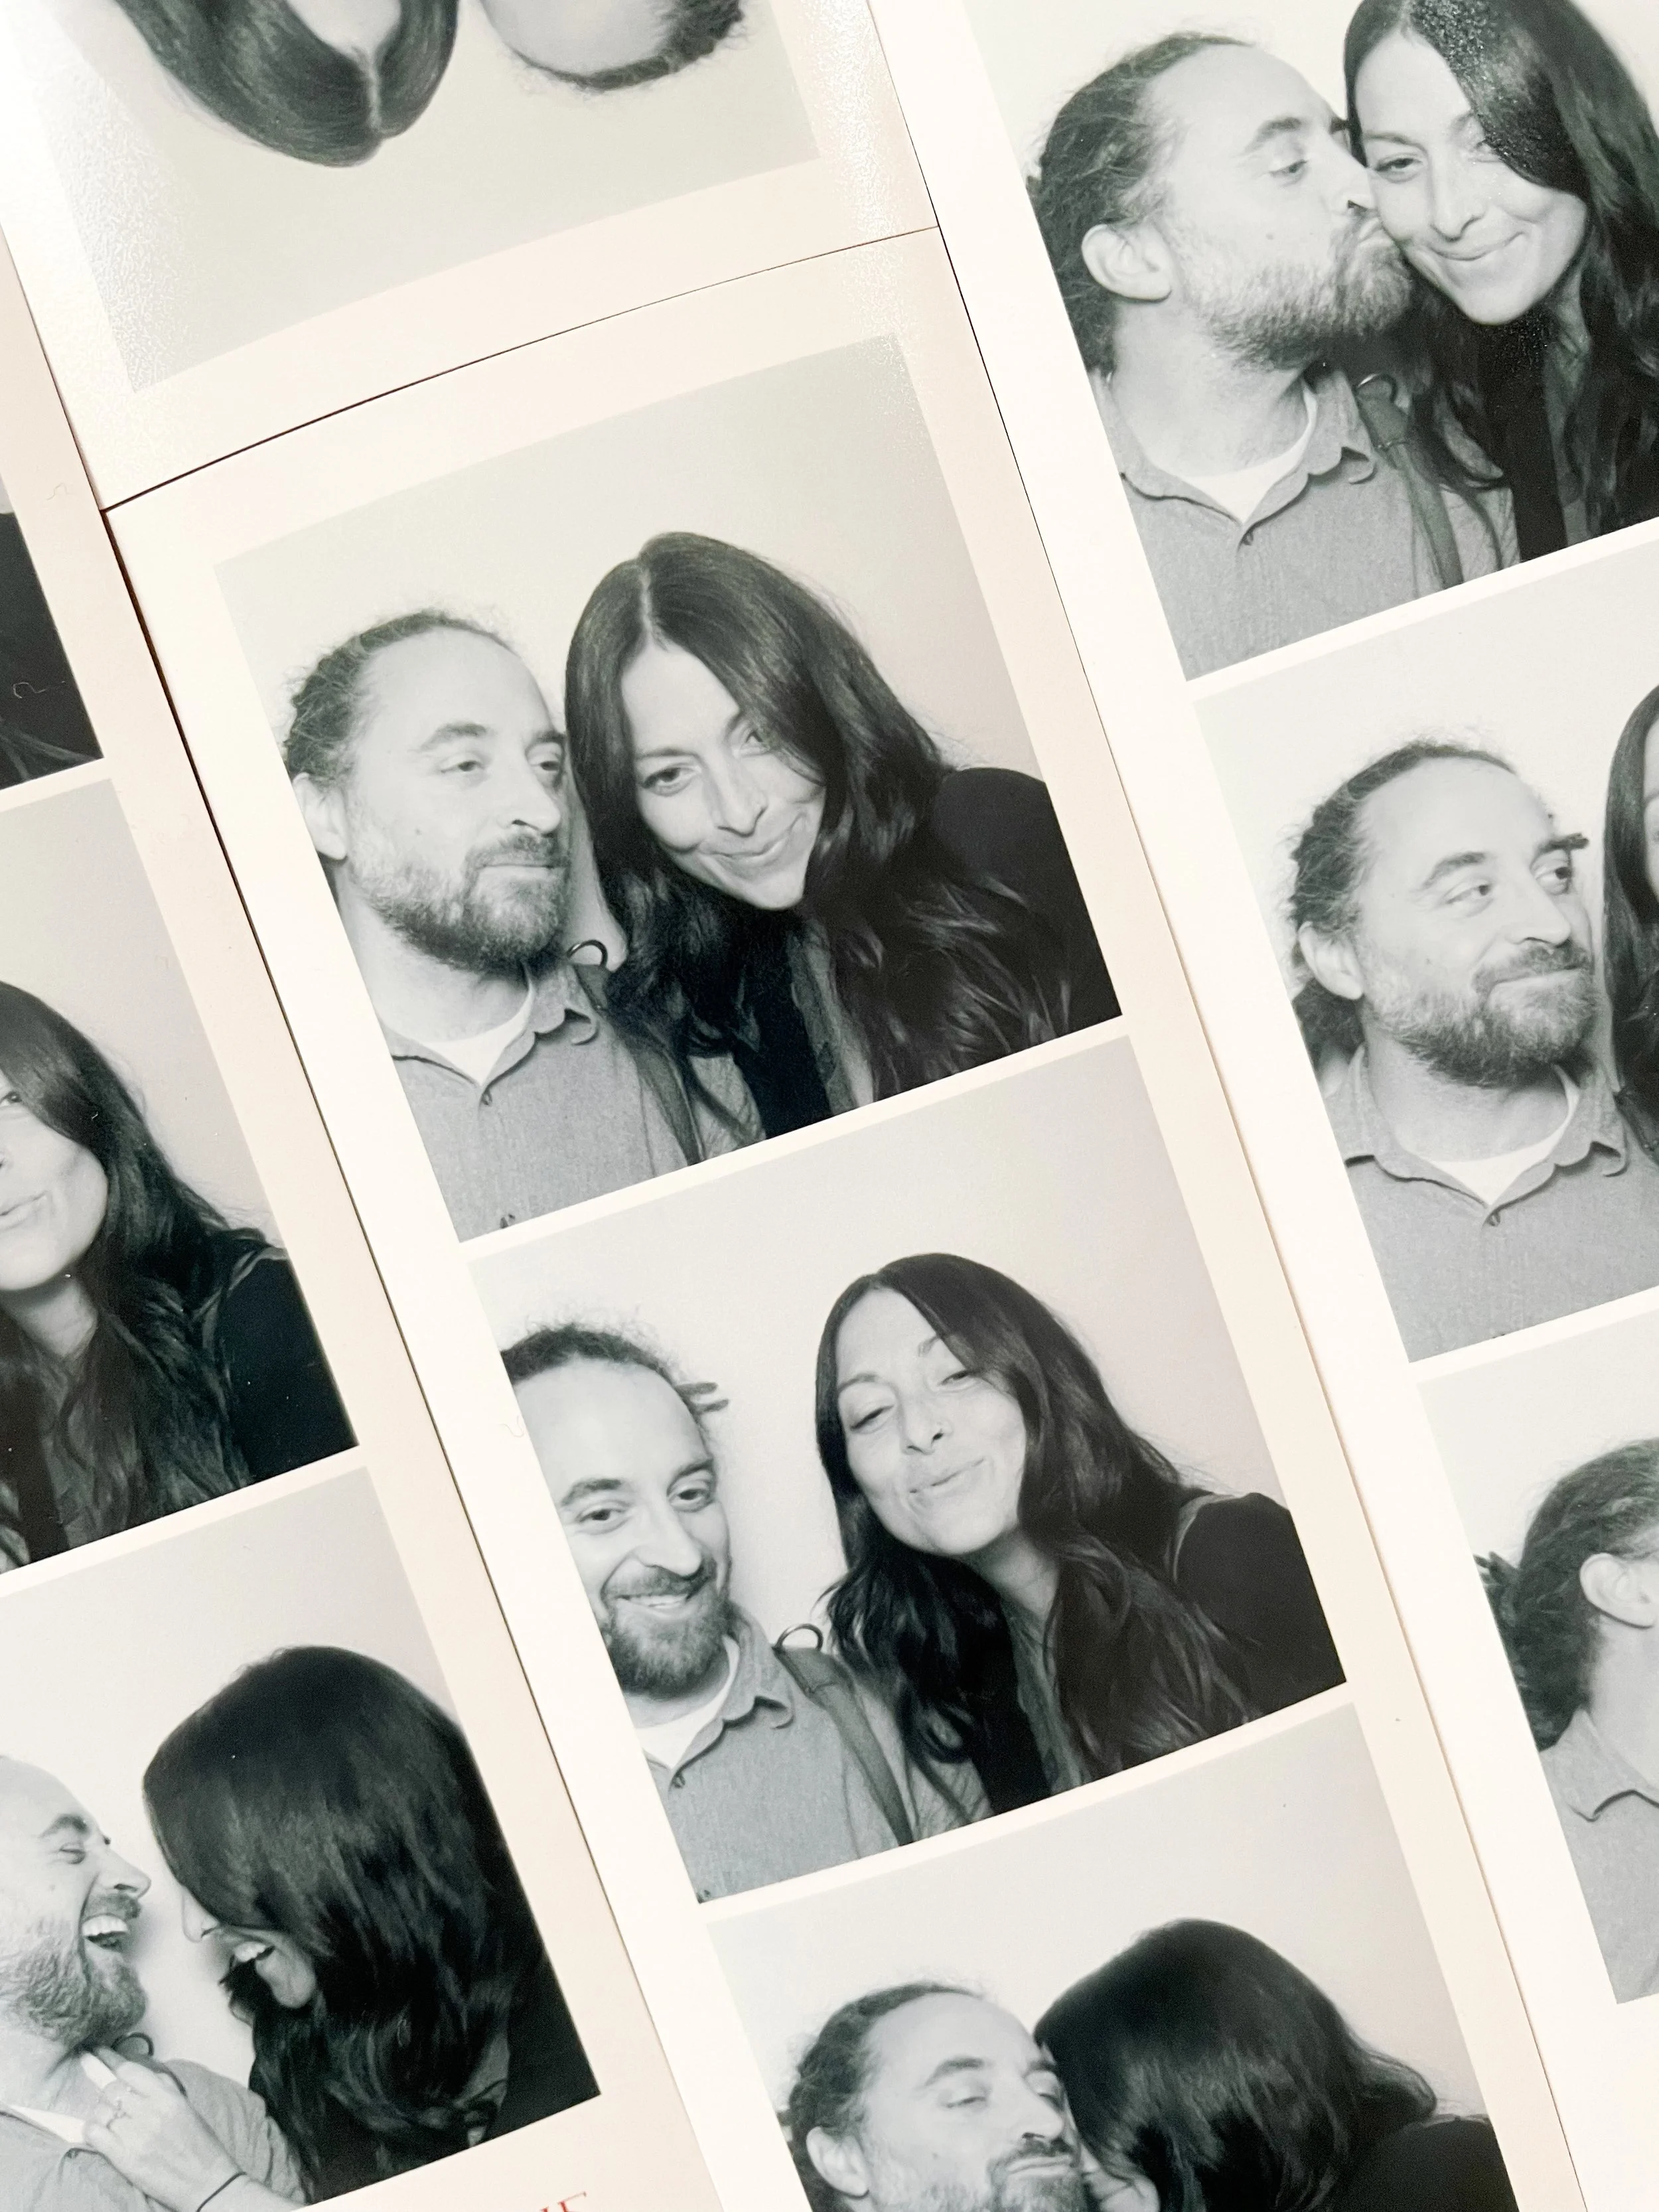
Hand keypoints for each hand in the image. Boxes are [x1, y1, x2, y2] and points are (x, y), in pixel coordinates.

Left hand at [83, 2060, 240, 2211]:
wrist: (206, 2182)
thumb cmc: (199, 2145)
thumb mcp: (186, 2108)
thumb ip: (165, 2088)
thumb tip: (143, 2075)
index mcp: (167, 2097)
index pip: (130, 2071)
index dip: (110, 2060)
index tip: (98, 2053)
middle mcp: (150, 2112)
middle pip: (112, 2091)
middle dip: (108, 2094)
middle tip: (111, 2101)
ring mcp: (135, 2135)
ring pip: (101, 2112)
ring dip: (101, 2114)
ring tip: (109, 2121)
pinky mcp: (124, 2158)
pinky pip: (95, 2135)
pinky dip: (91, 2131)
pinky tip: (98, 2133)